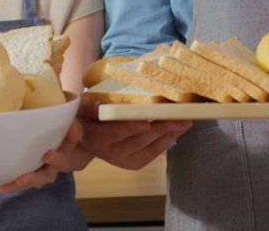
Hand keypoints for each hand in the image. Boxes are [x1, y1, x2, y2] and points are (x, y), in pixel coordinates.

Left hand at [0, 119, 85, 192]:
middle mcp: (50, 170)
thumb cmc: (64, 135)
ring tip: (2, 187)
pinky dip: (5, 182)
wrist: (62, 146)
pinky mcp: (26, 174)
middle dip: (31, 179)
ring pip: (27, 183)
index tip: (48, 155)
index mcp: (62, 158)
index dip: (55, 159)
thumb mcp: (71, 132)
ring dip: (15, 186)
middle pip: (42, 178)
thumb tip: (73, 127)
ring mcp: (37, 174)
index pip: (61, 160)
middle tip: (20, 180)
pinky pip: (16, 181)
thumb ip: (73, 131)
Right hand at [76, 93, 190, 169]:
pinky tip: (180, 127)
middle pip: (138, 140)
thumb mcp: (82, 107)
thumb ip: (91, 107)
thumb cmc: (87, 115)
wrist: (88, 136)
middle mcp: (110, 154)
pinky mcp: (136, 163)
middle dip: (160, 128)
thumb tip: (101, 106)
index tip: (146, 122)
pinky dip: (169, 138)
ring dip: (170, 133)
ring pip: (150, 146)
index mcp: (97, 138)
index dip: (131, 127)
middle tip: (178, 117)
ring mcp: (125, 161)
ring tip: (186, 121)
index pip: (115, 132)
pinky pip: (155, 151)